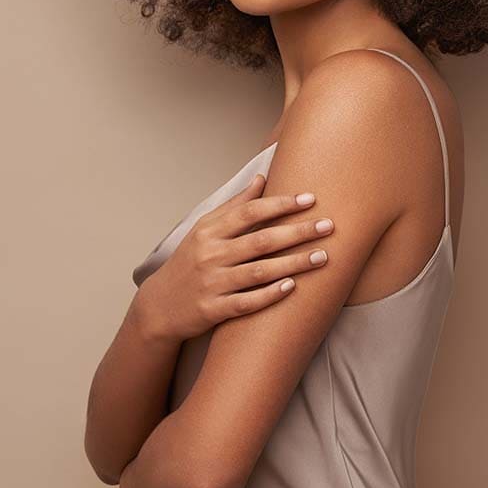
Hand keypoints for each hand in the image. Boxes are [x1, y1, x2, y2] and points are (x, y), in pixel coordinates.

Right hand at [134, 173, 333, 342]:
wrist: (159, 306)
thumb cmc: (189, 261)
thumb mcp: (204, 229)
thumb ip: (235, 205)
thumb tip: (261, 177)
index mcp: (210, 231)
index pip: (250, 212)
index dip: (281, 204)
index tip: (310, 199)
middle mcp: (211, 255)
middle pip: (261, 240)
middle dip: (297, 232)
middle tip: (328, 226)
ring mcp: (212, 283)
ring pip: (259, 271)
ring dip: (293, 263)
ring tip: (323, 257)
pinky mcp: (214, 310)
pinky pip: (247, 302)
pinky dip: (269, 294)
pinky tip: (292, 287)